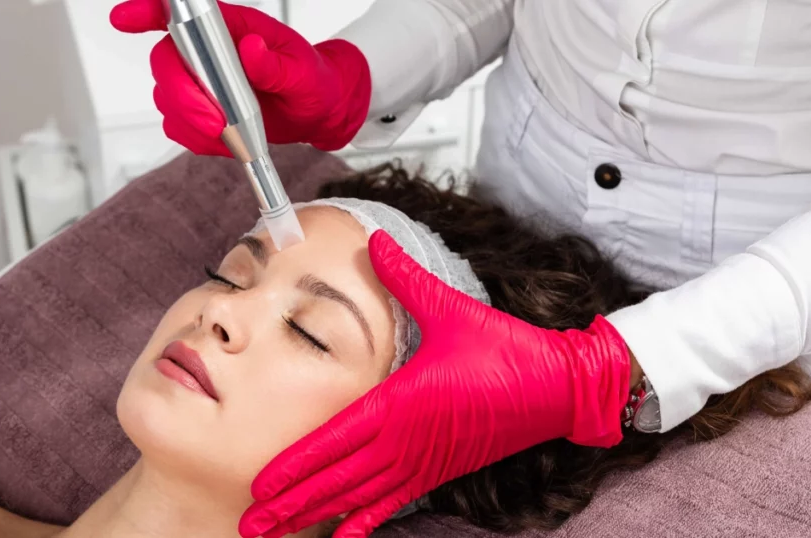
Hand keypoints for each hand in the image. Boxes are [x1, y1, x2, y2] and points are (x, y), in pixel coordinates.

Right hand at [109, 0, 371, 156]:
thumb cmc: (310, 80)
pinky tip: (226, 139)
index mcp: (228, 27)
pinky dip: (198, 138)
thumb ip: (277, 64)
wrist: (315, 111)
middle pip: (165, 63)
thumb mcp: (303, 71)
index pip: (178, 11)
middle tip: (215, 122)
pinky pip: (178, 127)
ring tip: (228, 132)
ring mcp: (199, 83)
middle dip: (183, 96)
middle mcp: (206, 52)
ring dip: (192, 121)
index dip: (146, 11)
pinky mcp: (198, 112)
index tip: (125, 18)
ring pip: (167, 99)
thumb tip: (252, 50)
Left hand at [239, 230, 631, 537]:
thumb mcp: (450, 306)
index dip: (296, 465)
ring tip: (276, 534)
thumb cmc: (504, 347)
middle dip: (291, 503)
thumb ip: (404, 276)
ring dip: (316, 516)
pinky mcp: (438, 472)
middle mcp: (404, 440)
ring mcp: (421, 462)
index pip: (335, 440)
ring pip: (357, 497)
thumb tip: (374, 238)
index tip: (261, 484)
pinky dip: (364, 523)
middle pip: (336, 479)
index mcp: (400, 402)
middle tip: (251, 524)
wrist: (559, 387)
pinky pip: (392, 504)